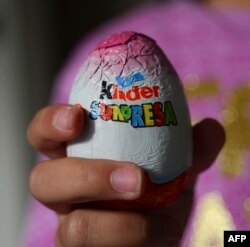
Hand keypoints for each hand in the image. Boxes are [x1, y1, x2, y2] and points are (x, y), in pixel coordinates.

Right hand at [27, 104, 224, 246]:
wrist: (161, 226)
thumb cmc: (158, 185)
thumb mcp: (173, 161)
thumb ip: (190, 146)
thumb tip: (211, 128)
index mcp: (77, 156)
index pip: (44, 135)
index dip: (50, 124)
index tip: (77, 117)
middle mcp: (67, 191)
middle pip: (43, 182)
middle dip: (86, 177)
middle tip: (134, 178)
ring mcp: (74, 226)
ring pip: (72, 230)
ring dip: (118, 223)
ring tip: (155, 215)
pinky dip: (136, 241)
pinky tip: (159, 232)